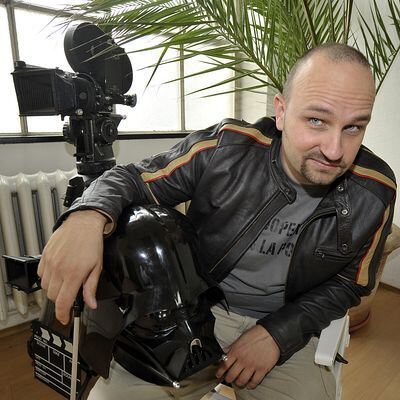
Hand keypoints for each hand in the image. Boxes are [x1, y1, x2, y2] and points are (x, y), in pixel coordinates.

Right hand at [38, 210, 107, 324]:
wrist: (83, 224)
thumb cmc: (92, 243)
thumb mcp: (97, 267)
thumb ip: (91, 288)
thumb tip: (91, 304)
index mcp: (74, 274)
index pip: (63, 303)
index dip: (63, 315)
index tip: (64, 319)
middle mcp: (59, 270)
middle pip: (53, 297)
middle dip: (61, 300)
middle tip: (71, 294)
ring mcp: (50, 263)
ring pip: (46, 287)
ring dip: (54, 289)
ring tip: (65, 281)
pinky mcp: (44, 256)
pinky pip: (41, 274)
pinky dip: (47, 278)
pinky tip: (57, 272)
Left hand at [215, 325, 279, 388]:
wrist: (270, 334)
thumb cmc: (256, 334)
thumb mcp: (241, 338)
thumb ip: (232, 346)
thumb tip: (225, 351)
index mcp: (236, 351)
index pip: (224, 365)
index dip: (220, 372)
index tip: (218, 375)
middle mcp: (243, 360)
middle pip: (232, 375)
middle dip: (228, 379)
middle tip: (228, 380)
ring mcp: (252, 366)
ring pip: (242, 380)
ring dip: (239, 384)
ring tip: (238, 383)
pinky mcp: (262, 370)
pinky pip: (255, 382)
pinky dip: (251, 385)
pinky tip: (249, 385)